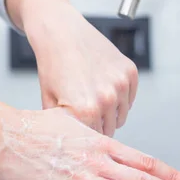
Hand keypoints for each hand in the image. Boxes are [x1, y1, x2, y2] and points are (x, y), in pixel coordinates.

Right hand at [0, 108, 179, 179]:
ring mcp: (82, 177)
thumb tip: (105, 140)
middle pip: (144, 179)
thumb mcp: (73, 123)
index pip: (146, 161)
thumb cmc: (35, 127)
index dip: (171, 174)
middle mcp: (99, 160)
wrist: (4, 133)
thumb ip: (93, 135)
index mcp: (102, 144)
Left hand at [6, 0, 137, 136]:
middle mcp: (106, 98)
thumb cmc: (52, 64)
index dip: (84, 137)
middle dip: (97, 124)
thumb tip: (71, 147)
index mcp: (85, 110)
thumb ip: (63, 129)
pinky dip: (120, 96)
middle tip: (83, 110)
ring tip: (91, 96)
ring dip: (110, 112)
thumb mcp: (49, 102)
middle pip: (109, 130)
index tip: (80, 131)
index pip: (93, 141)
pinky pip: (130, 98)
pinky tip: (102, 84)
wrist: (60, 32)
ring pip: (121, 116)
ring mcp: (120, 84)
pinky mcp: (130, 71)